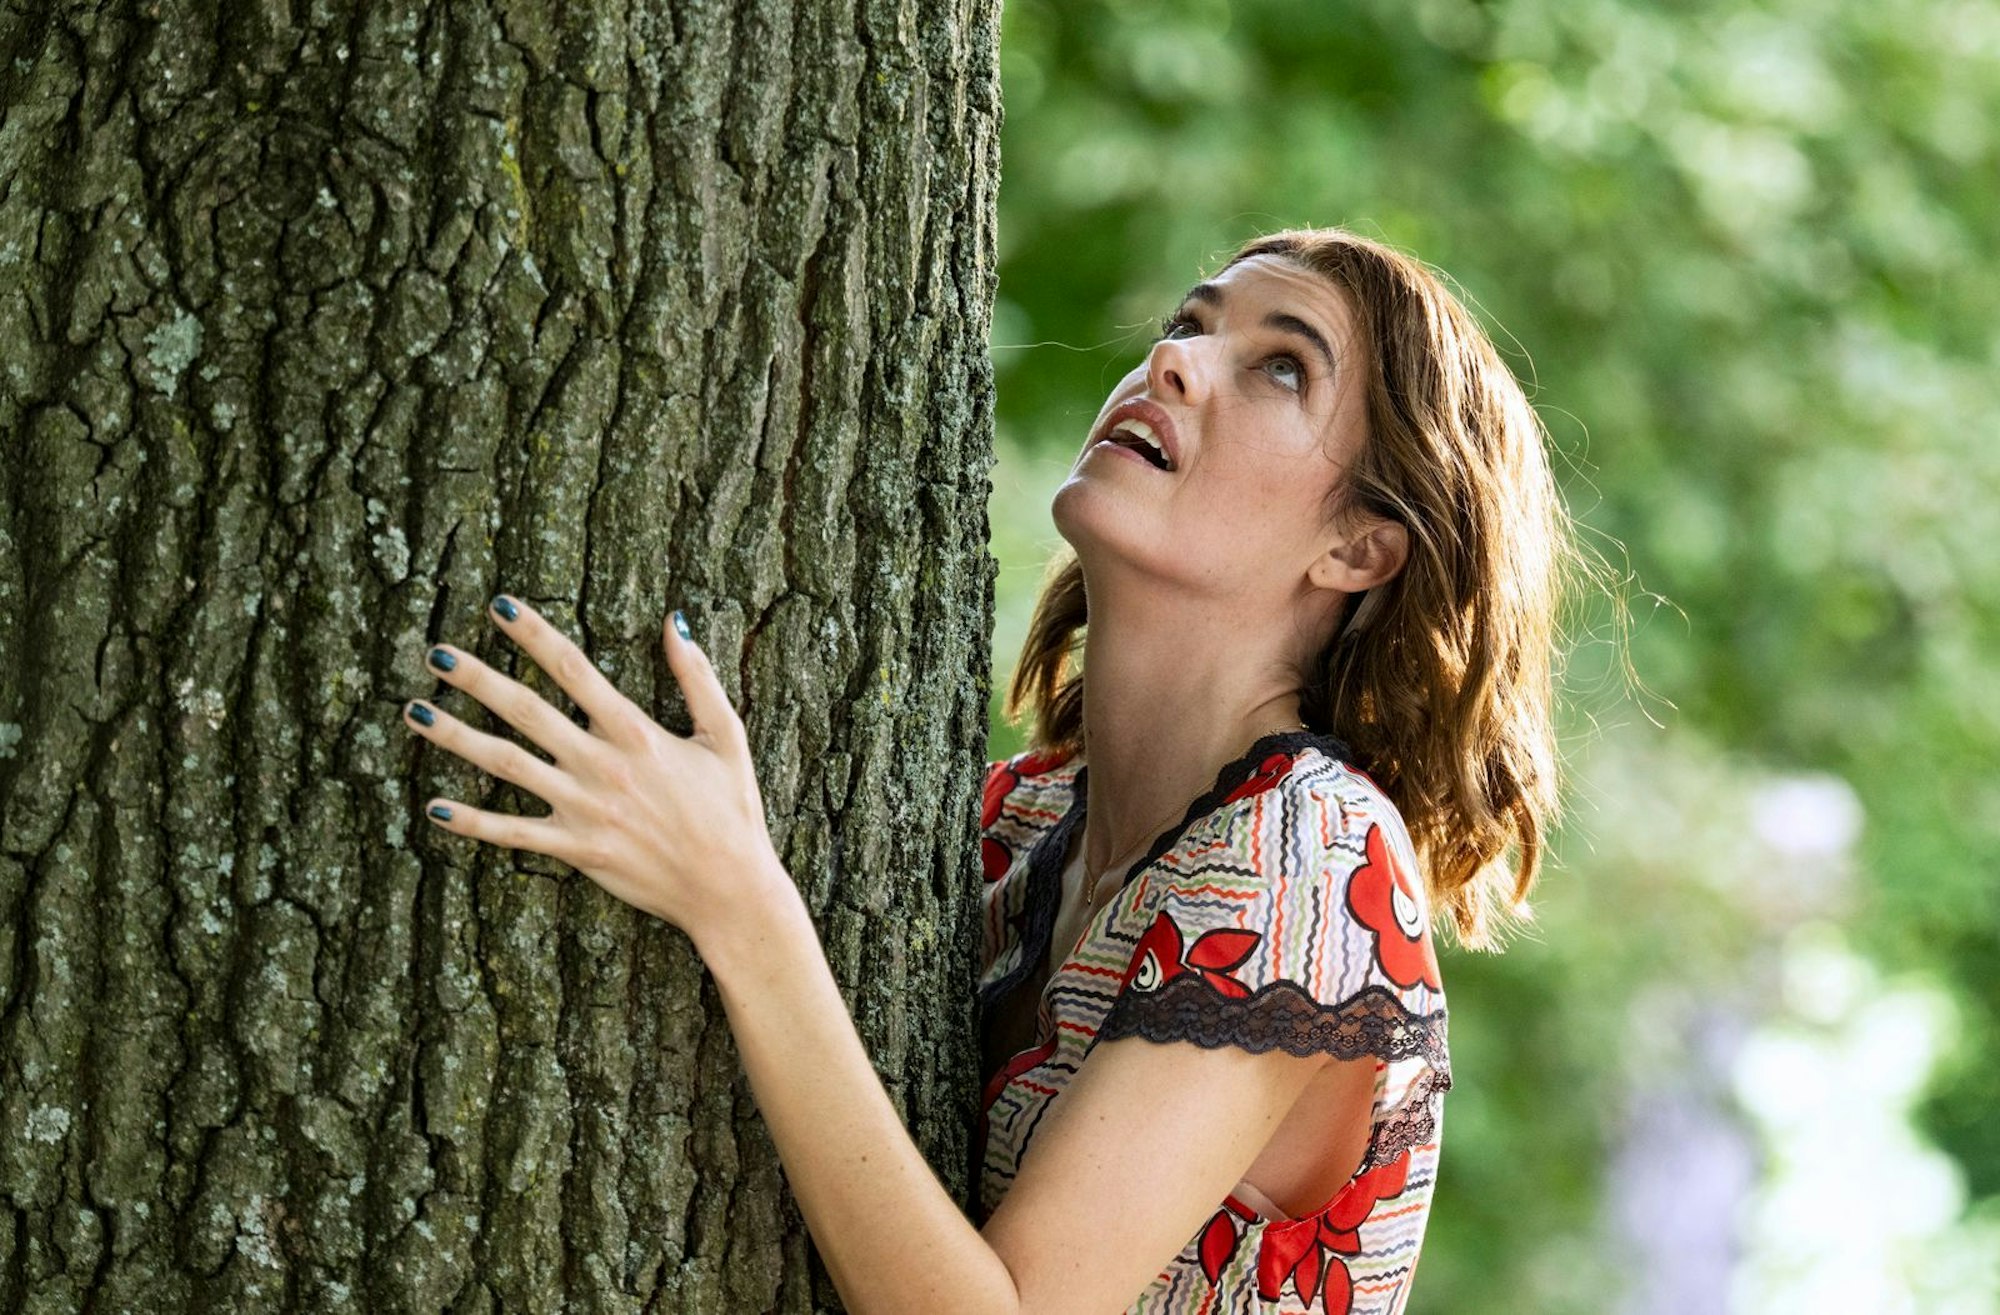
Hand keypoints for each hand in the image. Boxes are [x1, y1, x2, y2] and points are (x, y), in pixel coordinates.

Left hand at [401, 594, 786, 935]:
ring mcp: (584, 809)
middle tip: (435, 652)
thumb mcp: (727, 735)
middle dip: (478, 678)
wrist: (730, 888)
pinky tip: (433, 807)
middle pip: (527, 711)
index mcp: (636, 732)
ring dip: (456, 737)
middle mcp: (602, 765)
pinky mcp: (576, 849)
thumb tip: (674, 623)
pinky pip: (513, 834)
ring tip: (413, 711)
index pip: (574, 670)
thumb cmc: (732, 811)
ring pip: (507, 765)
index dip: (534, 635)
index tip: (499, 607)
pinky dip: (472, 823)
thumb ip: (697, 677)